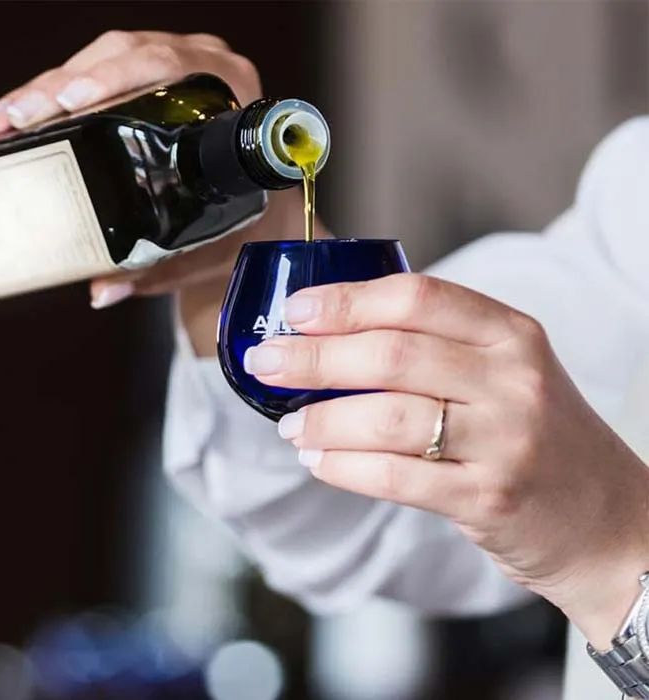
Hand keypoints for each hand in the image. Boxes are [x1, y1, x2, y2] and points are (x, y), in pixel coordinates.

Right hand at [0, 31, 322, 350]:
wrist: (266, 216)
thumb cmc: (251, 225)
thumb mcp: (213, 248)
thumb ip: (161, 270)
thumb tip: (103, 290)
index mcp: (237, 97)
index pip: (169, 69)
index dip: (115, 79)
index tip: (73, 102)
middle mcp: (212, 69)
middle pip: (128, 56)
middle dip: (63, 86)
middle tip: (20, 118)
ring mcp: (185, 64)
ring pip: (108, 56)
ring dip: (53, 85)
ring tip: (10, 118)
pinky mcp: (159, 71)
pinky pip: (105, 65)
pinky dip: (62, 86)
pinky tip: (28, 110)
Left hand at [244, 272, 648, 648]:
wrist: (604, 516)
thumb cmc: (537, 433)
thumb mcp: (504, 371)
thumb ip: (435, 346)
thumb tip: (335, 334)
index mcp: (510, 334)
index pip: (417, 297)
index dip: (346, 301)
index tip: (296, 311)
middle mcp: (512, 380)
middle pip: (391, 355)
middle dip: (314, 357)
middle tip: (267, 362)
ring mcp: (505, 440)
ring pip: (386, 417)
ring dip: (322, 417)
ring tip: (289, 423)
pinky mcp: (489, 498)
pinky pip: (395, 476)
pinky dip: (343, 466)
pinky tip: (319, 459)